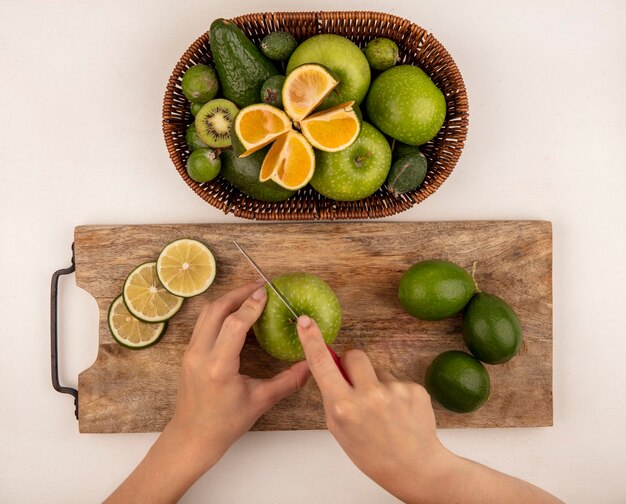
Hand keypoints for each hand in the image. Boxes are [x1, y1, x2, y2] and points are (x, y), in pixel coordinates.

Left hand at [105, 281, 309, 502]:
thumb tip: (310, 365)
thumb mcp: (260, 402)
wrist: (192, 437)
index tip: (267, 292)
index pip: (235, 324)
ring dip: (227, 300)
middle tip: (259, 287)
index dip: (251, 305)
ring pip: (206, 313)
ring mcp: (190, 353)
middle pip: (216, 310)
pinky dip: (219, 311)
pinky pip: (203, 323)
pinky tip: (235, 312)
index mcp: (218, 367)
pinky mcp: (188, 353)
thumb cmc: (225, 424)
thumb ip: (288, 381)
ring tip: (249, 294)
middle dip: (238, 294)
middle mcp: (200, 355)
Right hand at [296, 315, 562, 503]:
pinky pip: (397, 379)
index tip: (305, 322)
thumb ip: (333, 395)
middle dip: (352, 365)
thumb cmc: (371, 452)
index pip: (322, 364)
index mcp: (343, 407)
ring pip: (377, 368)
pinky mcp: (414, 388)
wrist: (414, 467)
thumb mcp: (339, 428)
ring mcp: (394, 390)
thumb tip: (332, 365)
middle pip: (354, 355)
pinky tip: (399, 413)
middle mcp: (368, 395)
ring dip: (376, 382)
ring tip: (384, 410)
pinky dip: (395, 392)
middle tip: (358, 387)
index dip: (312, 340)